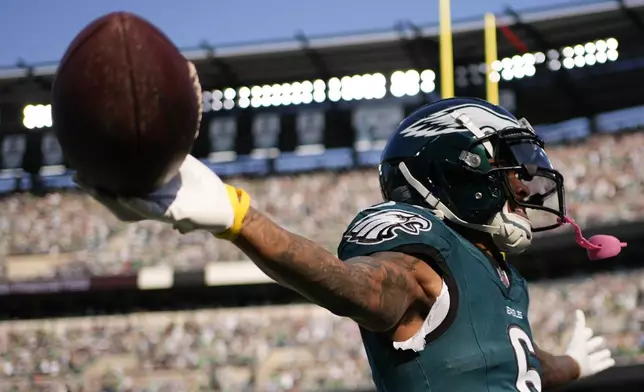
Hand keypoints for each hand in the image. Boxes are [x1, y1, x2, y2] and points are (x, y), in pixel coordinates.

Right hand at [75, 154, 250, 239]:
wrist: (224, 204)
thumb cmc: (202, 185)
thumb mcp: (179, 165)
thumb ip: (164, 153)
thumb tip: (152, 129)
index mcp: (151, 191)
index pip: (119, 186)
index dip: (100, 178)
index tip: (81, 164)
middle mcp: (152, 202)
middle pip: (117, 199)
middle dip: (97, 189)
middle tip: (79, 176)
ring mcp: (162, 210)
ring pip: (130, 208)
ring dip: (111, 198)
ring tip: (94, 186)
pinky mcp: (176, 214)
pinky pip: (154, 210)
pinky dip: (140, 204)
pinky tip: (125, 197)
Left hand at [565, 309, 615, 378]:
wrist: (572, 367)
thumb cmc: (575, 349)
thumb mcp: (578, 335)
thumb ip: (579, 323)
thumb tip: (578, 310)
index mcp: (577, 344)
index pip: (582, 336)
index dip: (585, 333)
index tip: (589, 330)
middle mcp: (582, 353)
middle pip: (589, 347)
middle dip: (594, 344)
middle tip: (600, 340)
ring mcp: (587, 361)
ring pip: (596, 357)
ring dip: (601, 355)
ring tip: (607, 352)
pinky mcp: (593, 370)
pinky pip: (601, 366)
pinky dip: (606, 363)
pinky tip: (612, 361)